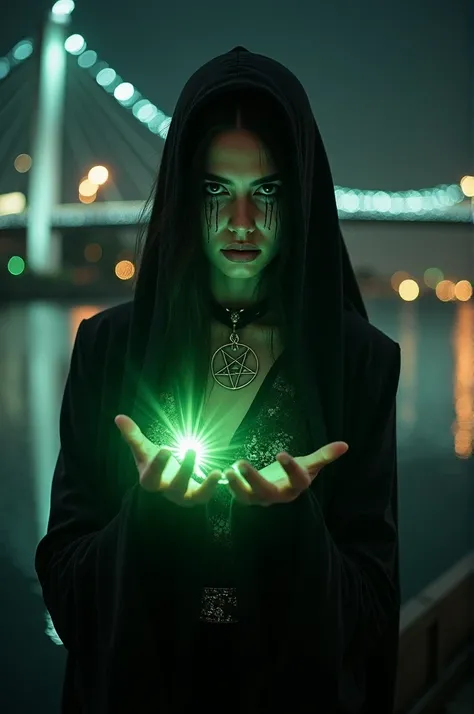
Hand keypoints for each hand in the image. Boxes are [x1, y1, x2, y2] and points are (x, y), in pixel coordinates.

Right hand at [115, 414, 221, 507]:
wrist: (162, 480)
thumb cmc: (151, 462)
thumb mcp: (142, 449)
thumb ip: (132, 435)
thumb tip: (119, 417)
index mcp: (150, 480)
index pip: (152, 476)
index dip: (158, 464)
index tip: (164, 448)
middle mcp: (166, 491)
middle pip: (175, 486)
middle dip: (185, 469)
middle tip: (192, 448)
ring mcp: (182, 496)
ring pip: (194, 496)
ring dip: (206, 486)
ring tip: (215, 472)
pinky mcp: (196, 496)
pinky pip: (206, 496)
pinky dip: (215, 487)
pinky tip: (222, 472)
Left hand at [224, 441, 348, 506]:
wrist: (281, 487)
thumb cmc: (295, 473)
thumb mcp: (309, 464)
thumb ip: (324, 455)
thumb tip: (345, 445)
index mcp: (296, 487)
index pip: (297, 480)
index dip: (290, 468)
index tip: (281, 453)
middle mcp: (278, 495)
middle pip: (267, 492)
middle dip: (253, 480)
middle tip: (240, 463)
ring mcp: (261, 498)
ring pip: (247, 497)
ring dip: (235, 486)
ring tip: (228, 470)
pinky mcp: (247, 497)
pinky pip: (236, 494)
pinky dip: (227, 486)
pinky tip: (220, 473)